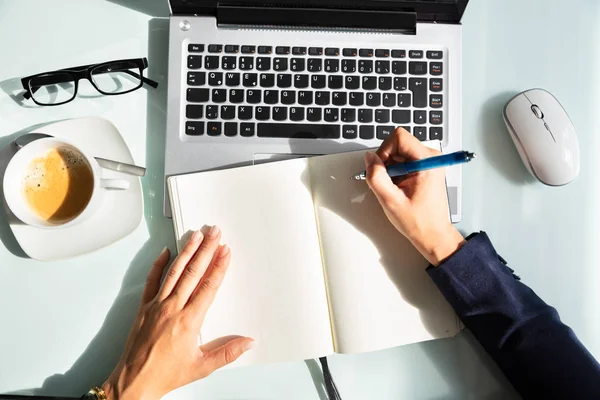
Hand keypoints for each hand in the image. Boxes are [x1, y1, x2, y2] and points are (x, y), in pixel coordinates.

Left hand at [103, 226, 254, 399]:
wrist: (134, 381)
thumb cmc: (165, 374)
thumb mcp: (202, 367)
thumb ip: (227, 353)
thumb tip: (247, 342)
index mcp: (189, 321)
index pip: (208, 286)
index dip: (219, 266)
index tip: (225, 251)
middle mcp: (173, 308)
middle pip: (193, 272)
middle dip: (206, 250)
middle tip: (215, 233)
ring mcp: (157, 305)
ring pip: (174, 272)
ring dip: (187, 251)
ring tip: (196, 235)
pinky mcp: (144, 307)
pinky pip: (152, 281)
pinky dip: (158, 265)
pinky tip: (166, 252)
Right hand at [365, 128, 464, 265]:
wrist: (433, 234)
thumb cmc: (419, 221)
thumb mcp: (391, 201)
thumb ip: (377, 177)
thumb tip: (369, 158)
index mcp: (428, 161)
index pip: (399, 137)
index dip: (384, 151)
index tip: (382, 169)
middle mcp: (430, 157)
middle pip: (397, 144)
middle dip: (386, 162)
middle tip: (388, 183)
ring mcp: (427, 162)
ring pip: (397, 153)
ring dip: (390, 169)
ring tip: (395, 188)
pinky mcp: (423, 167)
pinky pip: (402, 161)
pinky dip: (394, 173)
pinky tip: (398, 188)